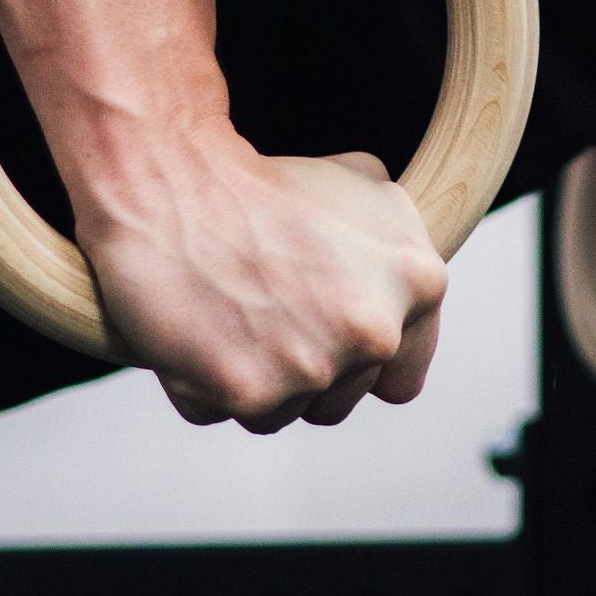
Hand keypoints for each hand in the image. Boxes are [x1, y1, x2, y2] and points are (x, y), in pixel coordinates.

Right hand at [75, 122, 447, 434]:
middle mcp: (377, 330)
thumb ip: (396, 245)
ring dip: (255, 380)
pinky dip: (201, 383)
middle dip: (303, 369)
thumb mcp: (363, 183)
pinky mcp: (251, 392)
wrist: (177, 184)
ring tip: (230, 315)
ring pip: (283, 411)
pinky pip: (223, 412)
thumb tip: (398, 282)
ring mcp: (317, 367)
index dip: (359, 363)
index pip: (402, 376)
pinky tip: (195, 329)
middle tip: (265, 315)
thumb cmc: (265, 184)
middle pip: (339, 399)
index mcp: (419, 281)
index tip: (325, 340)